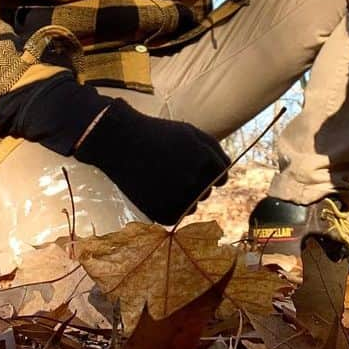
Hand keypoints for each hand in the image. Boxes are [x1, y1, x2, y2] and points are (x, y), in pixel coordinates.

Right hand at [73, 99, 229, 224]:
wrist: (120, 143)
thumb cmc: (158, 135)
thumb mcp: (190, 132)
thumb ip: (215, 150)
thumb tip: (227, 172)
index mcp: (204, 159)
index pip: (222, 175)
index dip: (209, 169)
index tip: (191, 163)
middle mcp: (194, 180)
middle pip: (206, 191)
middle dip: (195, 181)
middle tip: (170, 167)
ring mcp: (177, 198)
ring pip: (192, 205)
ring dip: (182, 195)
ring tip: (161, 177)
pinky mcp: (162, 213)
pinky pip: (176, 215)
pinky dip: (169, 206)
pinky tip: (155, 190)